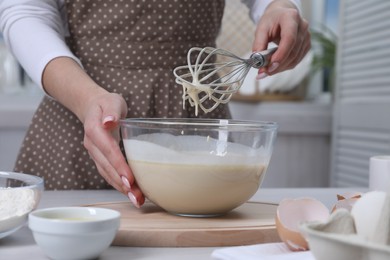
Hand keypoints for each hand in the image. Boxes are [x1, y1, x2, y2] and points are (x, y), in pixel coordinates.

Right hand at [82, 92, 144, 207]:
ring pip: (107, 174)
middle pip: (107, 167)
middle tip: (137, 196)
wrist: (93, 107)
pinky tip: (131, 193)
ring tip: (137, 199)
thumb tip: (108, 122)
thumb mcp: (112, 101)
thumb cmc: (106, 103)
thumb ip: (111, 111)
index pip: (108, 150)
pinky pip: (108, 173)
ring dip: (121, 188)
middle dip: (122, 183)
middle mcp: (92, 145)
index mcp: (94, 130)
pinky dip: (119, 184)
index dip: (118, 165)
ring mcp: (94, 154)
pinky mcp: (99, 159)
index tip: (130, 179)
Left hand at [253, 0, 310, 77]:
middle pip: (292, 52)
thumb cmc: (271, 21)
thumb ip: (258, 44)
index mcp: (291, 17)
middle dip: (277, 65)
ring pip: (295, 59)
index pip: (289, 39)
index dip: (281, 54)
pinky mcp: (306, 46)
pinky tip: (274, 67)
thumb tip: (257, 61)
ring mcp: (306, 37)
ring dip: (280, 68)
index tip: (270, 66)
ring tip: (266, 71)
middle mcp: (302, 27)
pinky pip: (296, 61)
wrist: (281, 16)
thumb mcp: (261, 28)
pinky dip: (284, 66)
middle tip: (263, 72)